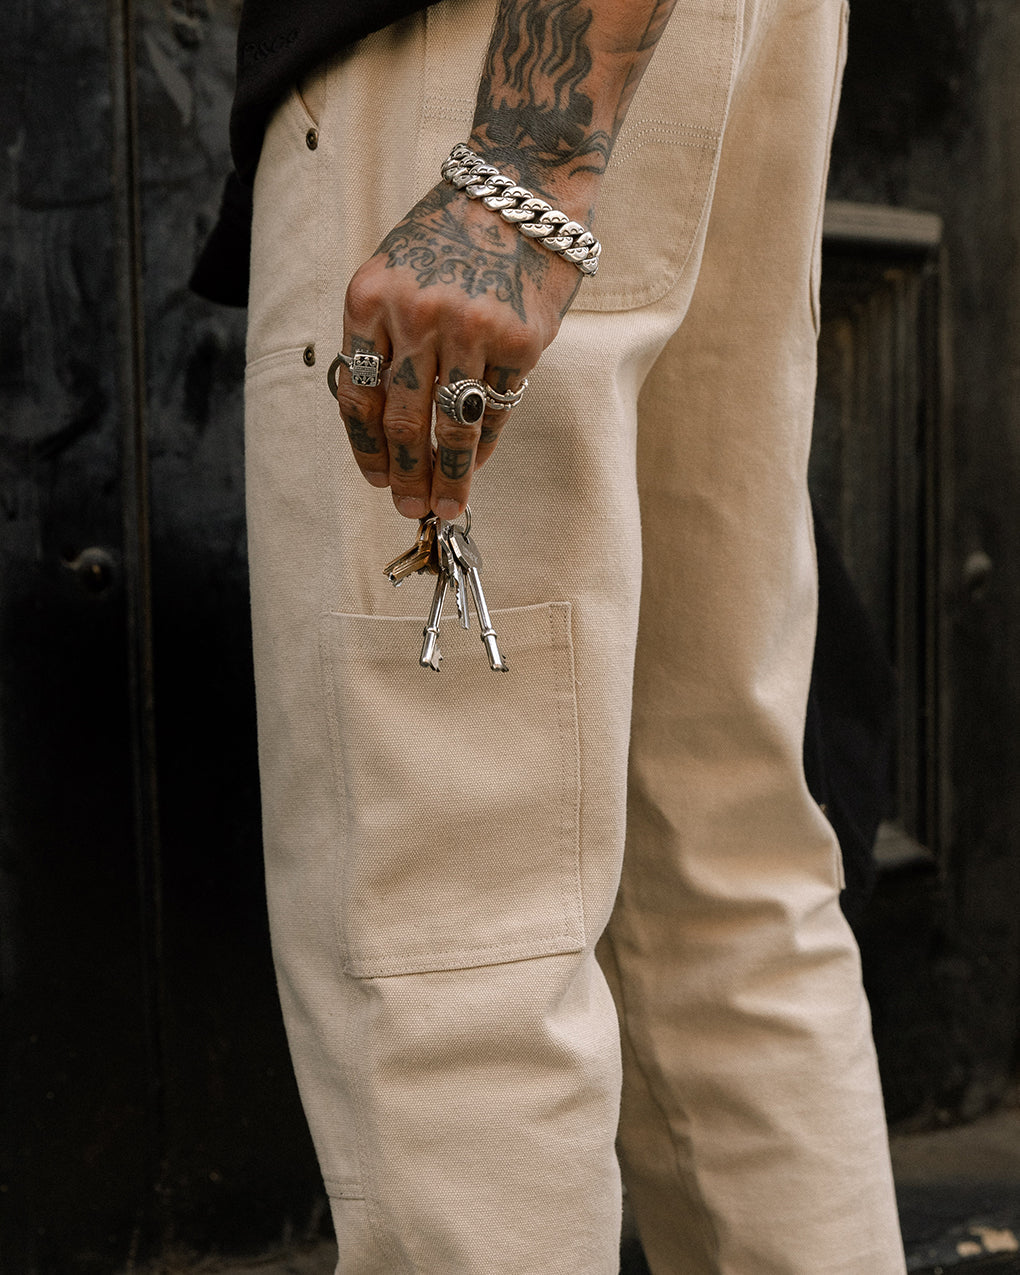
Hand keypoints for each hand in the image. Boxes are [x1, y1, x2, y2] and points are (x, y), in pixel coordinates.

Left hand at [334, 179, 583, 519]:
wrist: (521, 188)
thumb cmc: (453, 233)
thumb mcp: (395, 270)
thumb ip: (384, 335)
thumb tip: (387, 422)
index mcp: (369, 297)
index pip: (357, 393)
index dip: (366, 447)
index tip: (375, 478)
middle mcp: (415, 315)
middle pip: (402, 419)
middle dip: (405, 474)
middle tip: (408, 508)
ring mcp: (470, 329)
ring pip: (453, 423)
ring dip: (448, 474)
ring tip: (446, 506)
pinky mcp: (520, 339)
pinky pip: (498, 407)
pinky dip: (485, 442)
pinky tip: (476, 462)